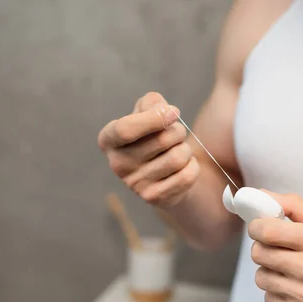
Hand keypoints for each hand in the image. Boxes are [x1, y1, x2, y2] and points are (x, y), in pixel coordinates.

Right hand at [98, 92, 199, 206]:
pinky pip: (187, 176)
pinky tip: (184, 166)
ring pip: (177, 157)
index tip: (174, 112)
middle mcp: (117, 164)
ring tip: (179, 150)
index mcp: (109, 139)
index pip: (126, 129)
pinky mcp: (153, 197)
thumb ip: (152, 103)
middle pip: (162, 140)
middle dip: (178, 131)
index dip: (154, 118)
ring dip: (186, 149)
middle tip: (177, 134)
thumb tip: (165, 111)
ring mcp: (134, 184)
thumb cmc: (153, 136)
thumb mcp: (147, 112)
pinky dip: (193, 166)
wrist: (163, 173)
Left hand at [248, 192, 302, 301]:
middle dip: (263, 246)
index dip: (258, 226)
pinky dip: (277, 290)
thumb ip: (294, 206)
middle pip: (260, 253)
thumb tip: (260, 196)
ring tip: (289, 267)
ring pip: (261, 277)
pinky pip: (269, 298)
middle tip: (278, 246)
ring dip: (270, 269)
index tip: (261, 226)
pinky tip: (295, 286)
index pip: (268, 231)